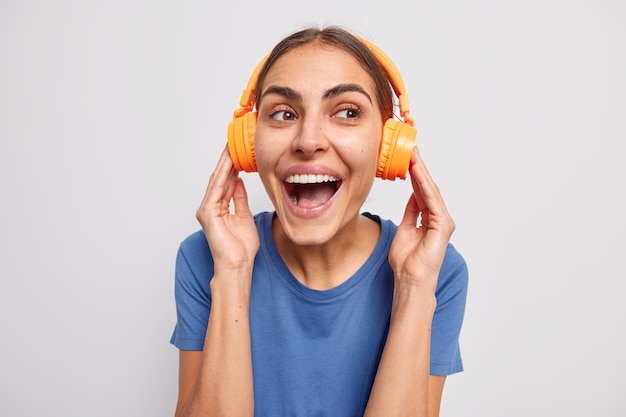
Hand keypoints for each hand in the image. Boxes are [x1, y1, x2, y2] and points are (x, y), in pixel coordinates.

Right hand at [196, 146, 259, 274]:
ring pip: (217, 181)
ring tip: (232, 148)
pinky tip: (230, 164)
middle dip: (227, 161)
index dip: (231, 166)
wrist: (237, 264)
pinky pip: (217, 189)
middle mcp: (210, 207)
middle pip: (219, 178)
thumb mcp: (244, 216)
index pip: (225, 182)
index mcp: (218, 208)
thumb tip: (240, 181)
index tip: (238, 152)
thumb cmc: (241, 248)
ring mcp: (207, 209)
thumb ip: (239, 198)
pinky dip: (224, 176)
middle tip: (234, 143)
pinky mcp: (208, 213)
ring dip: (225, 164)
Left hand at [389, 147, 455, 294]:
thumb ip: (411, 212)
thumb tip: (412, 195)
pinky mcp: (442, 226)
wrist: (410, 278)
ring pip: (431, 191)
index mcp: (430, 219)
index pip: (422, 192)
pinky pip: (432, 201)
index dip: (415, 175)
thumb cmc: (407, 260)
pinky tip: (417, 173)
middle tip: (412, 150)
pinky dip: (424, 186)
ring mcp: (443, 221)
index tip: (409, 159)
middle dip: (419, 169)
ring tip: (414, 156)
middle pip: (428, 188)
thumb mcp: (406, 228)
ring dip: (422, 173)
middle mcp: (439, 218)